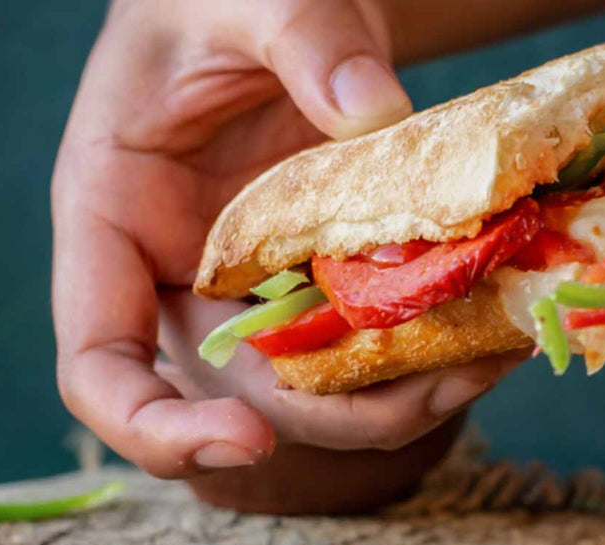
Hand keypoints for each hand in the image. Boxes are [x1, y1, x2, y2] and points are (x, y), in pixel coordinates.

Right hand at [49, 0, 509, 504]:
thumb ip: (304, 42)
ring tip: (500, 347)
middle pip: (244, 397)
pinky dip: (439, 334)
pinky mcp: (334, 271)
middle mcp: (185, 272)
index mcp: (115, 218)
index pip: (103, 362)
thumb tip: (376, 111)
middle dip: (347, 412)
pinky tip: (501, 309)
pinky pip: (379, 328)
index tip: (247, 443)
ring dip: (412, 385)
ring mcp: (264, 280)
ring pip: (326, 380)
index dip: (159, 425)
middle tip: (453, 379)